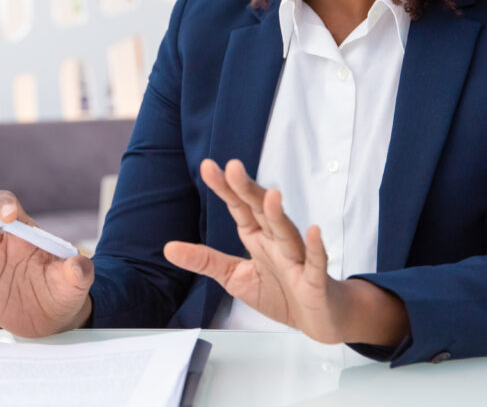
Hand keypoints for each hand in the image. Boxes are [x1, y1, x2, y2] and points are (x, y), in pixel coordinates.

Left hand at [163, 159, 408, 345]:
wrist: (318, 320)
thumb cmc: (280, 293)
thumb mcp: (235, 277)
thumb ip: (205, 260)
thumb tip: (168, 248)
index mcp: (257, 237)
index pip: (239, 207)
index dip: (225, 188)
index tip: (208, 166)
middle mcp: (277, 241)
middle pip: (261, 211)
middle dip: (248, 189)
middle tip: (233, 167)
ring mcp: (297, 259)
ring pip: (287, 232)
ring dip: (279, 214)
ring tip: (271, 194)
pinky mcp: (315, 281)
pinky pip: (316, 263)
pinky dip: (316, 248)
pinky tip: (315, 232)